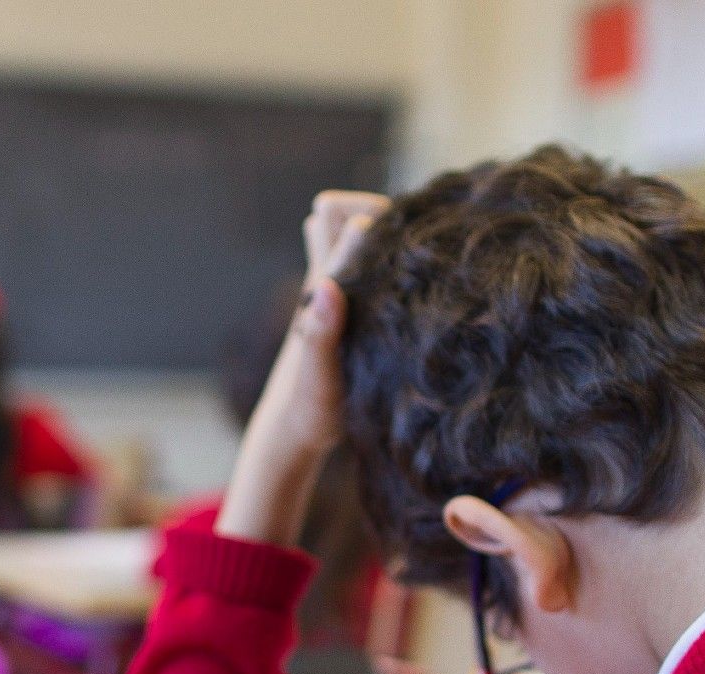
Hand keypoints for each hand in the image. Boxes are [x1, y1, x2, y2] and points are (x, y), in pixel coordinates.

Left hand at [271, 190, 391, 451]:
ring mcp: (333, 295)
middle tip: (410, 246)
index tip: (408, 236)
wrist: (293, 431)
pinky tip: (409, 290)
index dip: (372, 211)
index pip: (337, 215)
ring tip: (410, 265)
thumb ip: (320, 333)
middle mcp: (325, 280)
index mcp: (323, 284)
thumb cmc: (310, 409)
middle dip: (374, 213)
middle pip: (337, 213)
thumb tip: (326, 285)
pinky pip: (360, 268)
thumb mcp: (319, 377)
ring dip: (377, 239)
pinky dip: (381, 264)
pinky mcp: (343, 313)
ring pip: (346, 237)